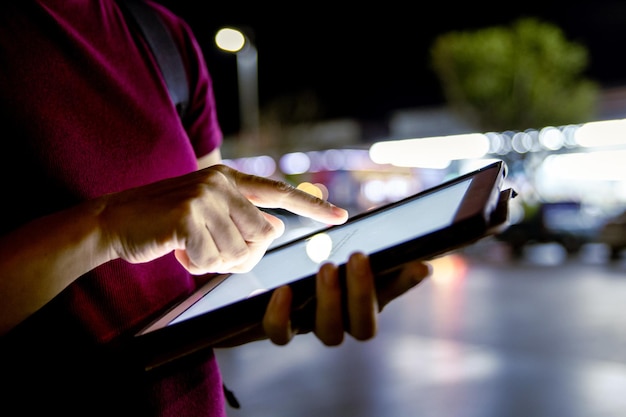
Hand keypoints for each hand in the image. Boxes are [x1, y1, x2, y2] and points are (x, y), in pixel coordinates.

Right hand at [99, 164, 347, 273]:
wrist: (113, 221)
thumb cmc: (164, 223)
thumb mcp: (206, 213)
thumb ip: (240, 218)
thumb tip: (275, 231)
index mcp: (229, 178)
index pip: (279, 192)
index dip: (312, 207)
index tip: (341, 216)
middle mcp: (221, 182)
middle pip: (264, 236)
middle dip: (242, 254)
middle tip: (211, 252)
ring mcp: (205, 196)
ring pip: (239, 251)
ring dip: (215, 261)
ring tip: (189, 247)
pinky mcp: (188, 216)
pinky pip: (211, 259)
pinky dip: (194, 264)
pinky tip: (176, 249)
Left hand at [262, 252, 430, 345]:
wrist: (255, 282)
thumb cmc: (302, 259)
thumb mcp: (329, 247)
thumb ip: (354, 244)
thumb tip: (392, 229)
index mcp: (360, 300)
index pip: (391, 294)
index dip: (406, 283)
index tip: (419, 264)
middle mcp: (341, 320)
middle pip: (363, 327)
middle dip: (364, 292)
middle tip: (357, 256)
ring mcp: (311, 326)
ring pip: (330, 333)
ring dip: (332, 302)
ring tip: (327, 268)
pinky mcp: (279, 327)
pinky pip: (281, 333)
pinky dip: (282, 315)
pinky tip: (283, 290)